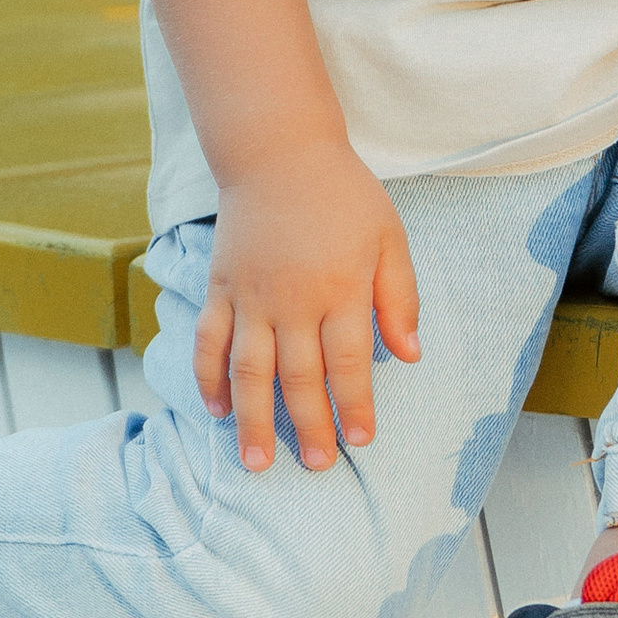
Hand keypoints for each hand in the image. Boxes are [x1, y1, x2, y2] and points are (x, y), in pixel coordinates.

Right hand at [195, 151, 419, 470]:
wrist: (279, 152)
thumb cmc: (343, 196)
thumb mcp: (388, 238)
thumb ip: (400, 297)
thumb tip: (409, 356)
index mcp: (340, 287)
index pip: (348, 361)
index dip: (354, 404)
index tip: (361, 441)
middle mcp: (292, 299)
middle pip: (298, 376)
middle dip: (308, 426)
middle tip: (317, 465)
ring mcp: (250, 296)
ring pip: (248, 370)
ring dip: (253, 420)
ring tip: (257, 462)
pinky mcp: (220, 288)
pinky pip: (208, 341)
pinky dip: (208, 379)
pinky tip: (217, 411)